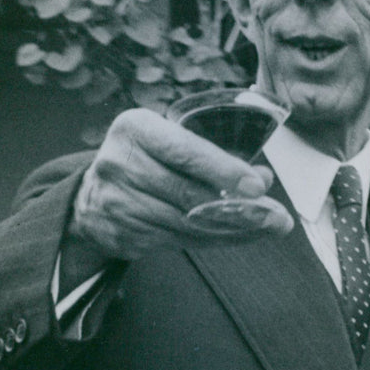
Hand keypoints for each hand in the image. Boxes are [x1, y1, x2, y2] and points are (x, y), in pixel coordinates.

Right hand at [68, 108, 293, 261]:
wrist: (91, 199)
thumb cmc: (146, 161)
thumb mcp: (169, 142)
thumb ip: (213, 156)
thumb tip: (262, 180)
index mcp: (135, 128)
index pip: (184, 151)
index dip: (222, 170)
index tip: (257, 186)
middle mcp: (119, 163)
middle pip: (187, 193)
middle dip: (239, 208)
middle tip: (277, 217)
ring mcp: (117, 203)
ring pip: (187, 223)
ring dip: (232, 229)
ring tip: (266, 228)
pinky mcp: (123, 235)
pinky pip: (179, 241)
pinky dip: (213, 240)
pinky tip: (237, 235)